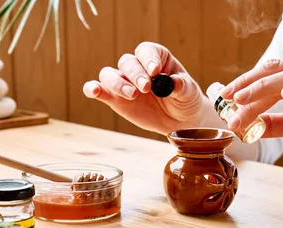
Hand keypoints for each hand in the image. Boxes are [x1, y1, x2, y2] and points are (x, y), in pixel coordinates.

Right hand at [83, 42, 210, 133]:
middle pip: (127, 63)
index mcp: (156, 58)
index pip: (146, 51)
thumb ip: (181, 86)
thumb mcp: (189, 92)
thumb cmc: (185, 99)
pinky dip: (93, 89)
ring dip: (117, 83)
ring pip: (110, 74)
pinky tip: (94, 92)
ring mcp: (124, 82)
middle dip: (136, 74)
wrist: (180, 120)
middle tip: (146, 88)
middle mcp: (137, 67)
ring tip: (132, 95)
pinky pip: (100, 90)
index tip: (155, 71)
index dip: (148, 58)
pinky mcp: (115, 99)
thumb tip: (174, 83)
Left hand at [220, 58, 282, 169]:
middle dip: (249, 85)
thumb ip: (278, 122)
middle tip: (227, 100)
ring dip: (263, 90)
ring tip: (241, 103)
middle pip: (278, 71)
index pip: (274, 72)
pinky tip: (282, 96)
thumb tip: (250, 126)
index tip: (226, 97)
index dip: (248, 82)